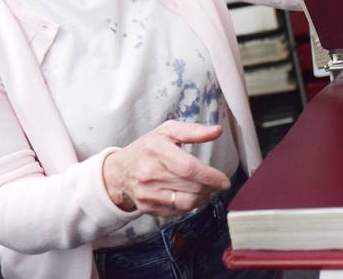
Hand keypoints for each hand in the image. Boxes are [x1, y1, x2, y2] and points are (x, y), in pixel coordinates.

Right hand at [102, 120, 230, 215]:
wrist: (119, 171)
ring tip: (207, 190)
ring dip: (203, 198)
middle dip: (211, 187)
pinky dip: (190, 205)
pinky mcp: (148, 207)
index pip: (189, 168)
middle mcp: (150, 173)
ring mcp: (147, 193)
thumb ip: (193, 131)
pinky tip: (192, 195)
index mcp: (156, 149)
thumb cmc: (146, 149)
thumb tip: (217, 131)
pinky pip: (177, 211)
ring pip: (186, 202)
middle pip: (191, 186)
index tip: (223, 180)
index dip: (210, 176)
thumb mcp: (167, 131)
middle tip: (218, 183)